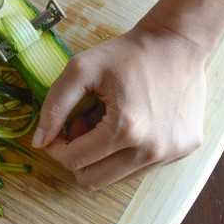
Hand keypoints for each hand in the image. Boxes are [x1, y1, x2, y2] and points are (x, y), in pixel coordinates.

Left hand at [31, 15, 206, 191]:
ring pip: (115, 179)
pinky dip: (126, 152)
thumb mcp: (81, 69)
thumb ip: (54, 107)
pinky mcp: (183, 152)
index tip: (62, 125)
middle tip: (83, 124)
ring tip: (107, 122)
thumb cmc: (126, 53)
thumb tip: (39, 143)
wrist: (177, 43)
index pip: (74, 161)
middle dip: (78, 154)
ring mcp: (171, 154)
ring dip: (102, 155)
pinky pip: (140, 168)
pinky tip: (130, 123)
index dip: (58, 146)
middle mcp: (152, 150)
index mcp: (125, 129)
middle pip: (92, 180)